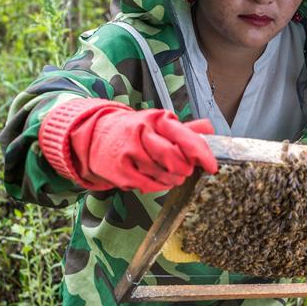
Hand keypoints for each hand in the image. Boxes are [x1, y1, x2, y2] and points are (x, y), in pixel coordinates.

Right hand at [39, 99, 217, 192]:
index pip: (186, 137)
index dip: (202, 154)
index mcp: (157, 119)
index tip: (212, 166)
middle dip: (185, 169)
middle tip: (184, 169)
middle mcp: (143, 133)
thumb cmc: (133, 131)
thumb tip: (210, 129)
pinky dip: (157, 186)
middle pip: (176, 160)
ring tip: (167, 173)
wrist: (94, 137)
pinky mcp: (122, 172)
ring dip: (172, 179)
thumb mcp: (158, 123)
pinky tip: (153, 178)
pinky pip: (151, 186)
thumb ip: (185, 129)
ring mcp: (131, 153)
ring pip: (165, 176)